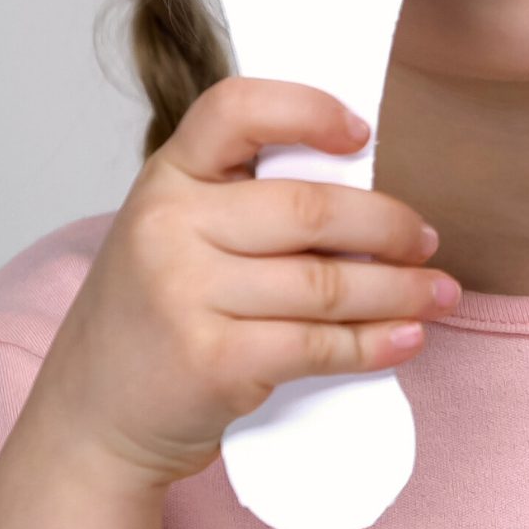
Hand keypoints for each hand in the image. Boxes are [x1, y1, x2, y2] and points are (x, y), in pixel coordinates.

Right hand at [14, 75, 457, 491]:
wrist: (92, 418)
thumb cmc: (154, 314)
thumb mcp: (177, 232)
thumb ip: (246, 202)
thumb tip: (369, 193)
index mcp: (167, 175)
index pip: (237, 110)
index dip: (309, 110)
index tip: (361, 135)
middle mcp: (169, 226)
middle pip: (310, 209)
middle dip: (389, 226)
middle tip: (425, 240)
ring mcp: (186, 295)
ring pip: (327, 284)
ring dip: (400, 290)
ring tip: (437, 293)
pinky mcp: (214, 361)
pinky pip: (318, 345)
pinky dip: (374, 343)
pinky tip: (406, 338)